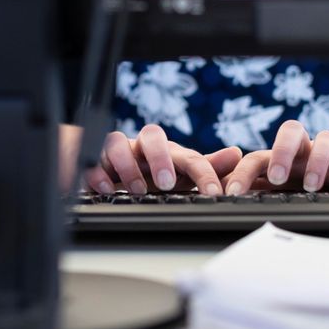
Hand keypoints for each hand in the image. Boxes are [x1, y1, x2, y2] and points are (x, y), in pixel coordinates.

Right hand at [83, 124, 239, 195]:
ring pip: (118, 142)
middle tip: (167, 184)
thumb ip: (206, 166)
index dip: (203, 172)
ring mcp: (116, 151)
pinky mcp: (92, 159)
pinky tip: (105, 188)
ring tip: (137, 190)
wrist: (108, 163)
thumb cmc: (150, 170)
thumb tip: (237, 154)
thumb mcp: (179, 172)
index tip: (213, 193)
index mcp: (168, 151)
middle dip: (161, 159)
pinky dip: (97, 173)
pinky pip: (91, 159)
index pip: (190, 156)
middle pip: (152, 135)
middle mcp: (142, 147)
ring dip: (128, 166)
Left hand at [222, 119, 328, 194]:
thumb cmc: (308, 173)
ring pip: (326, 140)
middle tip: (277, 178)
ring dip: (317, 161)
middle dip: (282, 153)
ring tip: (312, 186)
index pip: (257, 156)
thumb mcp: (282, 183)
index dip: (242, 173)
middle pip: (292, 131)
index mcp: (281, 155)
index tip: (233, 194)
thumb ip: (255, 190)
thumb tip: (222, 203)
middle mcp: (306, 149)